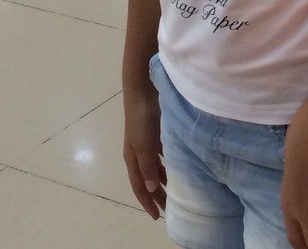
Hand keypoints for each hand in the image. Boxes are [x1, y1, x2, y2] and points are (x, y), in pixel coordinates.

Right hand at [123, 87, 165, 219]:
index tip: (157, 217)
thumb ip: (147, 166)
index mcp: (132, 158)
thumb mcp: (144, 144)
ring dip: (161, 180)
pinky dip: (166, 163)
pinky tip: (175, 165)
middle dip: (155, 194)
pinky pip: (160, 154)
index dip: (147, 202)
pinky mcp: (154, 132)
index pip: (139, 186)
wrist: (142, 90)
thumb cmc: (142, 119)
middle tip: (168, 208)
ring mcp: (145, 142)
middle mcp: (137, 153)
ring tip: (173, 190)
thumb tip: (150, 188)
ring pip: (153, 167)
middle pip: (146, 179)